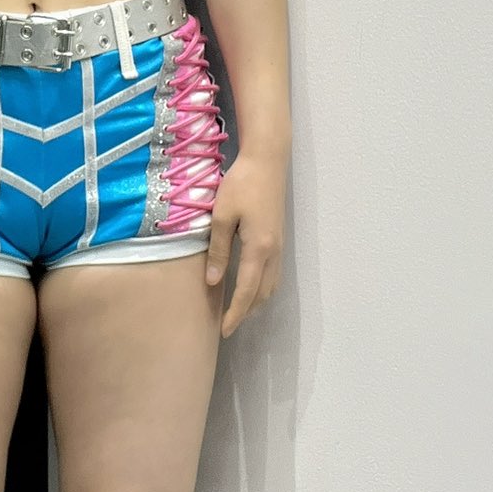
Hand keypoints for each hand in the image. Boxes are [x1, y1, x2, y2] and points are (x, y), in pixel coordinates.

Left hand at [202, 150, 286, 338]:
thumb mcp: (222, 216)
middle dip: (245, 313)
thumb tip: (213, 281)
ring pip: (271, 285)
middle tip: (227, 326)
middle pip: (263, 294)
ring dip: (256, 302)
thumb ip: (218, 250)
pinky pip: (273, 274)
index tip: (224, 331)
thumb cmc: (241, 184)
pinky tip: (250, 287)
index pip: (246, 291)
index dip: (235, 313)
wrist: (267, 160)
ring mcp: (279, 246)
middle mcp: (273, 252)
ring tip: (237, 312)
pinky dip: (263, 288)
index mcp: (258, 248)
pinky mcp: (279, 238)